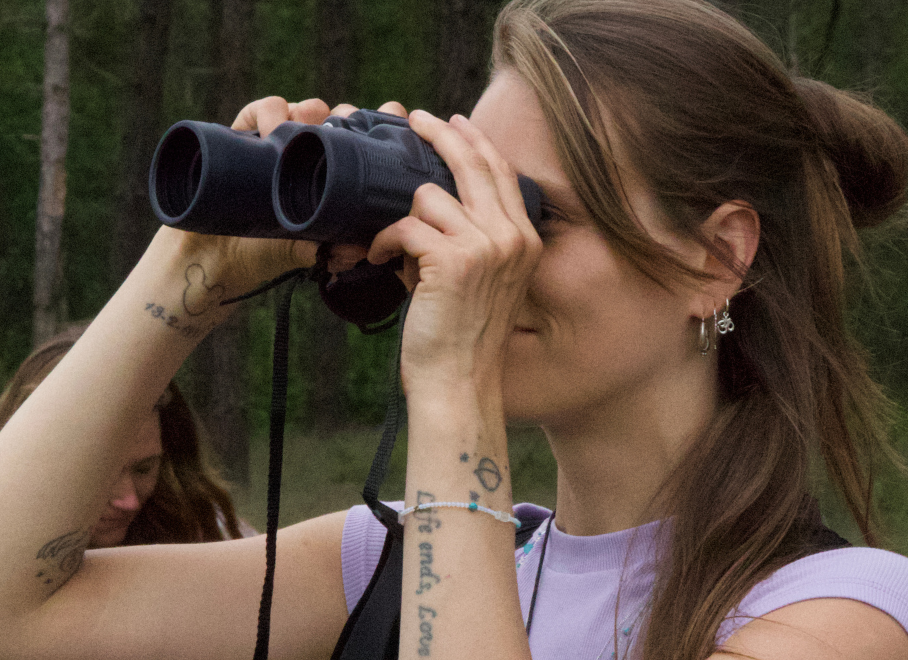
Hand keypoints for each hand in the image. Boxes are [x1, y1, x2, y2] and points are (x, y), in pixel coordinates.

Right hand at [158, 97, 407, 289]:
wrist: (212, 257)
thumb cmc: (263, 254)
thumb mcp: (306, 251)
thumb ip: (333, 250)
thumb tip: (361, 250)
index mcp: (335, 175)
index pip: (367, 139)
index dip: (383, 124)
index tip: (393, 116)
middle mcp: (311, 153)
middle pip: (341, 116)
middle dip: (348, 117)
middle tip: (346, 127)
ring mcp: (280, 140)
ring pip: (308, 108)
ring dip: (311, 115)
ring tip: (304, 136)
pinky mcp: (247, 132)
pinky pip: (267, 107)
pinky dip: (272, 113)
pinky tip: (271, 134)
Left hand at [367, 110, 541, 392]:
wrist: (458, 382)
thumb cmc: (460, 337)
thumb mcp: (481, 280)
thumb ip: (470, 238)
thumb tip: (431, 198)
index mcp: (525, 241)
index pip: (501, 173)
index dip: (475, 142)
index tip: (452, 122)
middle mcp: (512, 238)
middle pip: (473, 163)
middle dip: (440, 134)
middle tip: (414, 118)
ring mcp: (485, 246)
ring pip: (429, 195)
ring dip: (403, 222)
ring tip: (396, 253)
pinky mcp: (452, 259)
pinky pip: (405, 225)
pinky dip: (385, 242)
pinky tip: (382, 261)